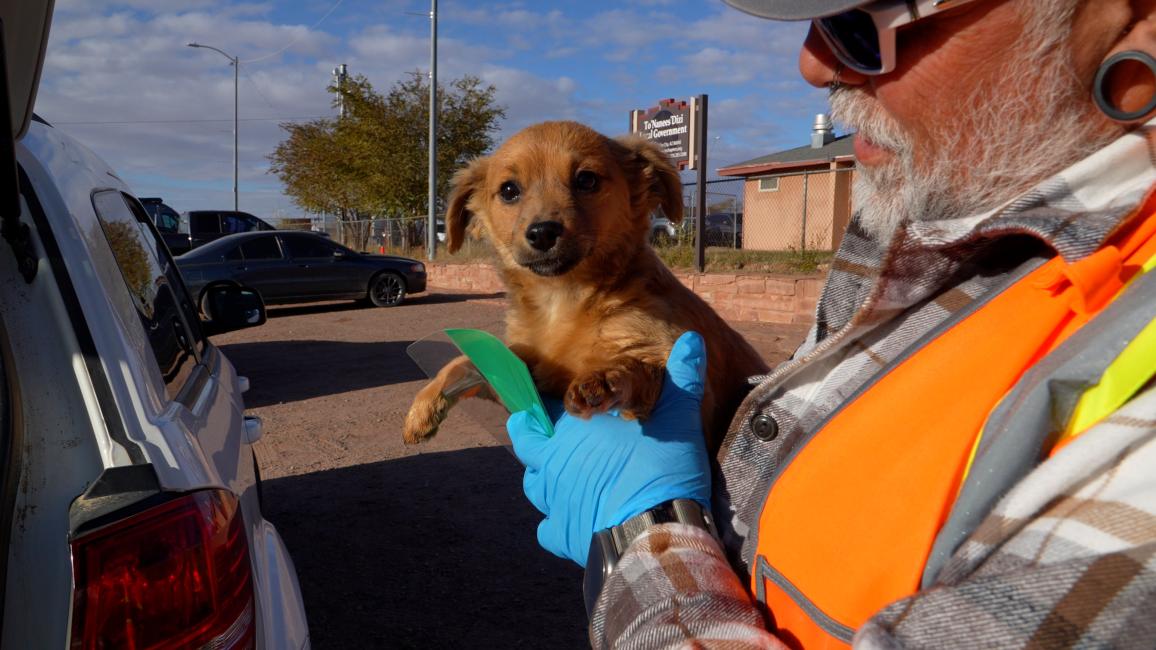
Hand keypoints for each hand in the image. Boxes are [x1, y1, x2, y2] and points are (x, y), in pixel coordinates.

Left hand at [507, 331, 710, 565]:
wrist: (656, 533)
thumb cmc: (659, 470)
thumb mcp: (678, 418)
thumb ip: (682, 378)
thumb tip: (692, 340)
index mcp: (570, 433)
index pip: (537, 411)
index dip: (542, 408)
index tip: (552, 407)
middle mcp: (552, 465)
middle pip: (526, 447)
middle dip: (534, 440)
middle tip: (555, 439)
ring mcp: (554, 503)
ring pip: (534, 488)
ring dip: (547, 481)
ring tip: (571, 480)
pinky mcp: (563, 536)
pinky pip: (548, 531)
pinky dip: (558, 526)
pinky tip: (578, 521)